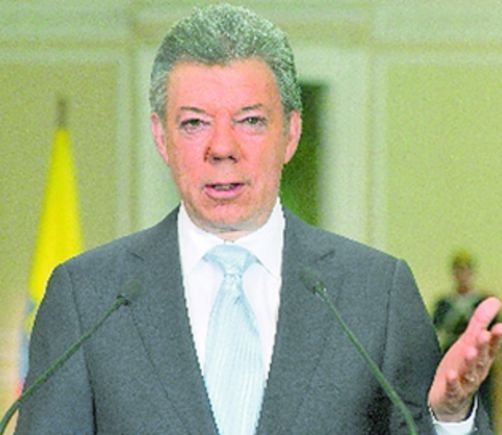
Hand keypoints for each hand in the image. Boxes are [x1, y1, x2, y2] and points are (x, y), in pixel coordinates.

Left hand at [428, 297, 501, 421]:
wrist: (450, 399)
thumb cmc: (461, 366)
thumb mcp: (470, 342)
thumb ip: (480, 322)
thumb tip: (495, 300)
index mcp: (482, 358)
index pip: (491, 347)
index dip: (495, 338)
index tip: (500, 326)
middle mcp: (476, 371)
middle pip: (482, 358)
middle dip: (484, 346)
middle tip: (484, 333)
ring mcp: (464, 383)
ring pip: (470, 373)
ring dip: (470, 362)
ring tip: (469, 350)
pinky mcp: (451, 393)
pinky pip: (453, 388)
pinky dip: (452, 382)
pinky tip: (450, 374)